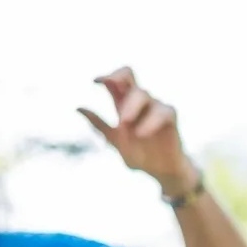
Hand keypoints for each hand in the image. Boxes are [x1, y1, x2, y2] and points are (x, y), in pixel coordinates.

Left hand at [81, 67, 197, 194]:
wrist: (161, 171)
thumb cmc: (139, 154)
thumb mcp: (114, 140)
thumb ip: (99, 124)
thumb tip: (77, 107)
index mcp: (123, 104)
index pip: (117, 79)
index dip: (107, 75)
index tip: (95, 82)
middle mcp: (139, 102)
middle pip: (129, 75)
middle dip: (118, 82)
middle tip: (111, 105)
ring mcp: (155, 107)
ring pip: (143, 94)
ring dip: (132, 107)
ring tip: (125, 125)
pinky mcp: (169, 118)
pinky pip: (162, 111)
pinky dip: (151, 121)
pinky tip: (141, 133)